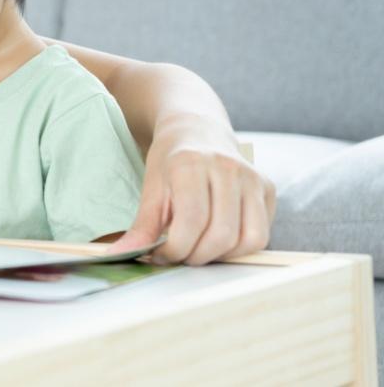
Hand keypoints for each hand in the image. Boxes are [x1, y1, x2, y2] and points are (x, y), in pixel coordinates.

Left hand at [111, 116, 275, 264]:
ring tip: (199, 249)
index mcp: (191, 163)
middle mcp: (227, 168)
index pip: (191, 221)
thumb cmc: (171, 162)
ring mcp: (252, 178)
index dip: (176, 248)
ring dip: (221, 256)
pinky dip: (240, 248)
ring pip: (248, 239)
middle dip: (196, 256)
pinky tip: (219, 241)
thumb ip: (142, 225)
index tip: (161, 255)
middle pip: (220, 234)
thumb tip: (120, 254)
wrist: (197, 131)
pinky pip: (261, 234)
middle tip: (179, 256)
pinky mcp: (268, 189)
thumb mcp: (151, 188)